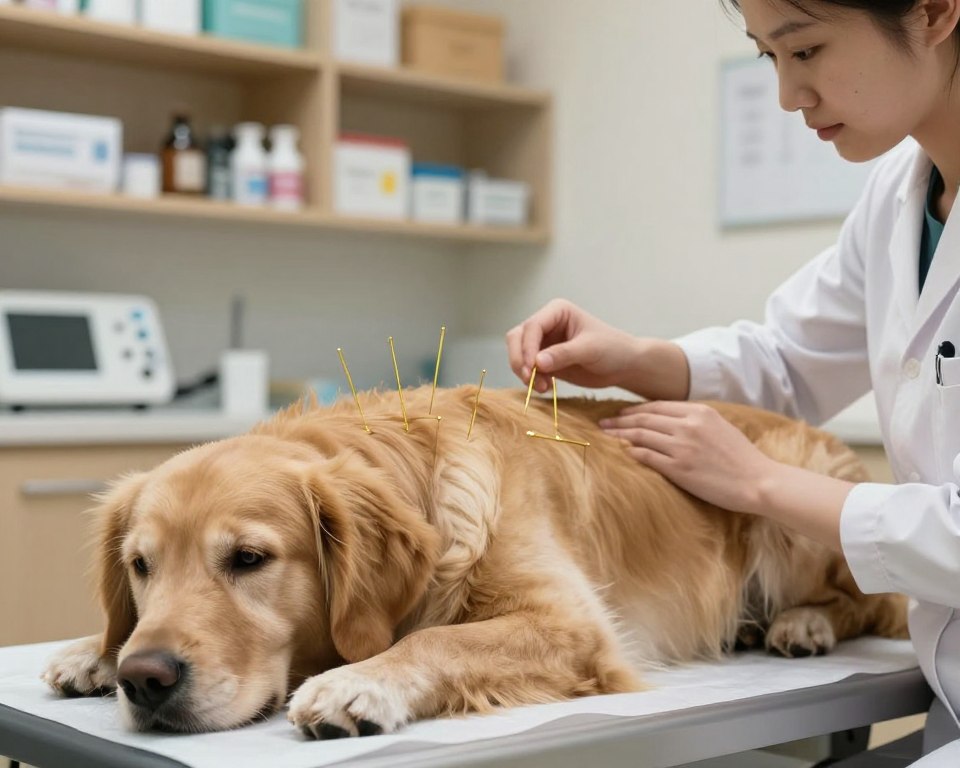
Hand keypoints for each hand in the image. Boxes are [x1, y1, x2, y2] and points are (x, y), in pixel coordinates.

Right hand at [505, 299, 648, 393]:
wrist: (624, 365)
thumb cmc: (613, 348)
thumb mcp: (590, 349)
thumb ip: (563, 354)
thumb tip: (536, 362)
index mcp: (557, 311)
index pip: (532, 326)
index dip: (527, 347)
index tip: (531, 367)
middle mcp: (547, 324)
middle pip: (518, 338)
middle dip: (519, 359)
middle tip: (528, 379)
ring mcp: (544, 343)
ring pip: (518, 354)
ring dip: (524, 372)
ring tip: (542, 387)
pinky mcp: (545, 361)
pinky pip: (528, 369)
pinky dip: (531, 379)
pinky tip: (546, 388)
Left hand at [600, 401, 773, 513]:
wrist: (757, 481)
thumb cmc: (742, 457)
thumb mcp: (720, 426)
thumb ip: (696, 420)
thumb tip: (672, 421)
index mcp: (699, 412)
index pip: (657, 406)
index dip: (635, 409)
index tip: (621, 413)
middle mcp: (688, 425)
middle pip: (644, 419)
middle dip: (620, 420)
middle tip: (603, 423)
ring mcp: (682, 446)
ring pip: (640, 435)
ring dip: (619, 435)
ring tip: (605, 436)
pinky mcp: (679, 468)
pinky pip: (646, 456)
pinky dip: (631, 452)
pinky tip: (621, 452)